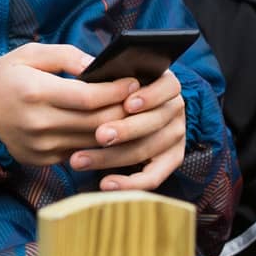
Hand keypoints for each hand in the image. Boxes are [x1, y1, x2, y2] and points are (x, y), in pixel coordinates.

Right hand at [0, 43, 137, 167]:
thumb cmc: (4, 78)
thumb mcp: (28, 54)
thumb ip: (65, 56)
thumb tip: (97, 65)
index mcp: (35, 92)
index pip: (88, 97)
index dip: (115, 91)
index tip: (133, 82)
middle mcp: (39, 123)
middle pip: (95, 122)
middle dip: (123, 110)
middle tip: (141, 99)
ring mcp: (41, 146)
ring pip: (92, 141)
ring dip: (116, 129)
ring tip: (132, 114)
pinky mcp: (43, 160)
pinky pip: (79, 153)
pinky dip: (98, 143)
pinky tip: (111, 130)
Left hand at [71, 69, 189, 191]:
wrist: (123, 115)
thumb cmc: (110, 92)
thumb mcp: (110, 76)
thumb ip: (104, 74)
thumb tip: (87, 71)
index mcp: (165, 84)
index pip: (167, 87)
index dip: (149, 96)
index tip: (126, 104)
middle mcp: (175, 109)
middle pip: (154, 122)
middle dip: (125, 130)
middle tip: (99, 135)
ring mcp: (175, 136)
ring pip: (145, 150)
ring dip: (111, 158)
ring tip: (80, 160)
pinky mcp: (170, 160)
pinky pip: (153, 177)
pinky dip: (129, 183)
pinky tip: (105, 184)